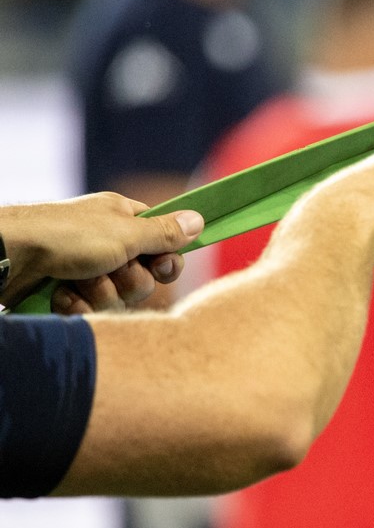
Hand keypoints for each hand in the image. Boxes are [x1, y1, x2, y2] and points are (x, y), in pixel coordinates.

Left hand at [0, 194, 202, 311]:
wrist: (10, 255)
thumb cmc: (69, 236)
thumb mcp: (127, 233)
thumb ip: (165, 233)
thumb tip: (200, 219)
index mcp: (122, 219)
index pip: (162, 241)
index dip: (166, 259)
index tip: (164, 267)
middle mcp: (106, 242)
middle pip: (142, 276)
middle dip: (128, 281)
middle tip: (112, 270)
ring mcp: (84, 267)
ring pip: (117, 296)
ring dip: (100, 292)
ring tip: (78, 281)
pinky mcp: (65, 289)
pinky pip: (89, 307)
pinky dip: (76, 304)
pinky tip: (61, 294)